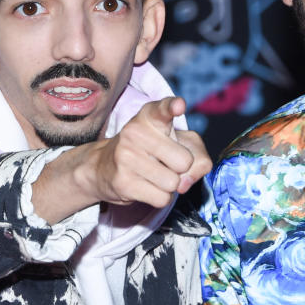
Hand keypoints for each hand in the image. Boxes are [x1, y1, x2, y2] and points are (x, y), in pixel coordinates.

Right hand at [79, 96, 211, 207]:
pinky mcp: (123, 182)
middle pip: (185, 161)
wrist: (106, 168)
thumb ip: (199, 158)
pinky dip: (160, 197)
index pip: (163, 109)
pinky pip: (162, 199)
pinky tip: (146, 186)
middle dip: (181, 169)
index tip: (178, 106)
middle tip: (164, 162)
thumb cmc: (152, 152)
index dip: (172, 107)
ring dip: (169, 185)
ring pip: (173, 183)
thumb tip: (184, 183)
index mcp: (151, 117)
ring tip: (154, 174)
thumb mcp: (181, 144)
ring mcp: (126, 157)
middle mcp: (135, 132)